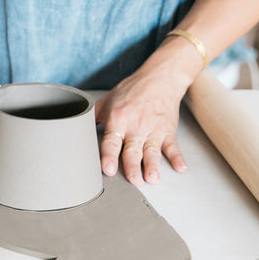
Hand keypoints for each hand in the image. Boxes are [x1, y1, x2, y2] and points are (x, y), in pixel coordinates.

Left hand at [94, 65, 190, 185]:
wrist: (159, 78)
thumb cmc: (132, 90)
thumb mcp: (107, 100)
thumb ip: (93, 118)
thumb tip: (78, 131)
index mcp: (118, 119)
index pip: (111, 141)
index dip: (109, 156)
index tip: (108, 168)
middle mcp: (136, 126)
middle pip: (133, 151)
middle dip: (133, 167)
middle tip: (134, 181)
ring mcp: (153, 130)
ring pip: (152, 152)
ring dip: (153, 166)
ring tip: (152, 178)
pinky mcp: (168, 131)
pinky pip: (173, 147)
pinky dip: (178, 158)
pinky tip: (181, 168)